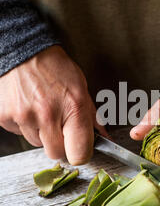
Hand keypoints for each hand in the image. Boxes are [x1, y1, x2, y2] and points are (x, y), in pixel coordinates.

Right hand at [0, 46, 106, 164]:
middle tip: (58, 124)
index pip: (79, 154)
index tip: (79, 147)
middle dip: (60, 144)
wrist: (24, 51)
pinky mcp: (5, 117)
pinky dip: (24, 125)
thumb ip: (91, 116)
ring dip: (41, 133)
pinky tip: (27, 107)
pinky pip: (19, 133)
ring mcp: (24, 116)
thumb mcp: (81, 87)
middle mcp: (48, 114)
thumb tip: (104, 137)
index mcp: (73, 108)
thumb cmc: (55, 68)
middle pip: (56, 154)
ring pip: (37, 144)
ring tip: (41, 110)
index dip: (80, 153)